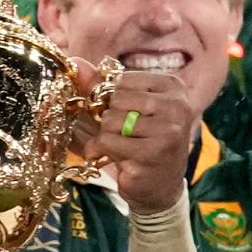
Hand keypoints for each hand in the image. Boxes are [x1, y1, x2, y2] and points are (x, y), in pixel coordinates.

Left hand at [79, 66, 194, 212]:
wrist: (162, 187)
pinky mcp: (150, 154)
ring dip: (106, 136)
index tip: (125, 113)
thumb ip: (103, 86)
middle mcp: (175, 106)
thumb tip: (76, 64)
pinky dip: (100, 150)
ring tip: (120, 146)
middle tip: (123, 133)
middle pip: (117, 99)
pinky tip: (110, 157)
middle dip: (110, 118)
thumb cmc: (144, 143)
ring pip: (111, 121)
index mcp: (173, 88)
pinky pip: (108, 142)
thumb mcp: (130, 109)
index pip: (124, 79)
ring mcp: (166, 131)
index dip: (114, 98)